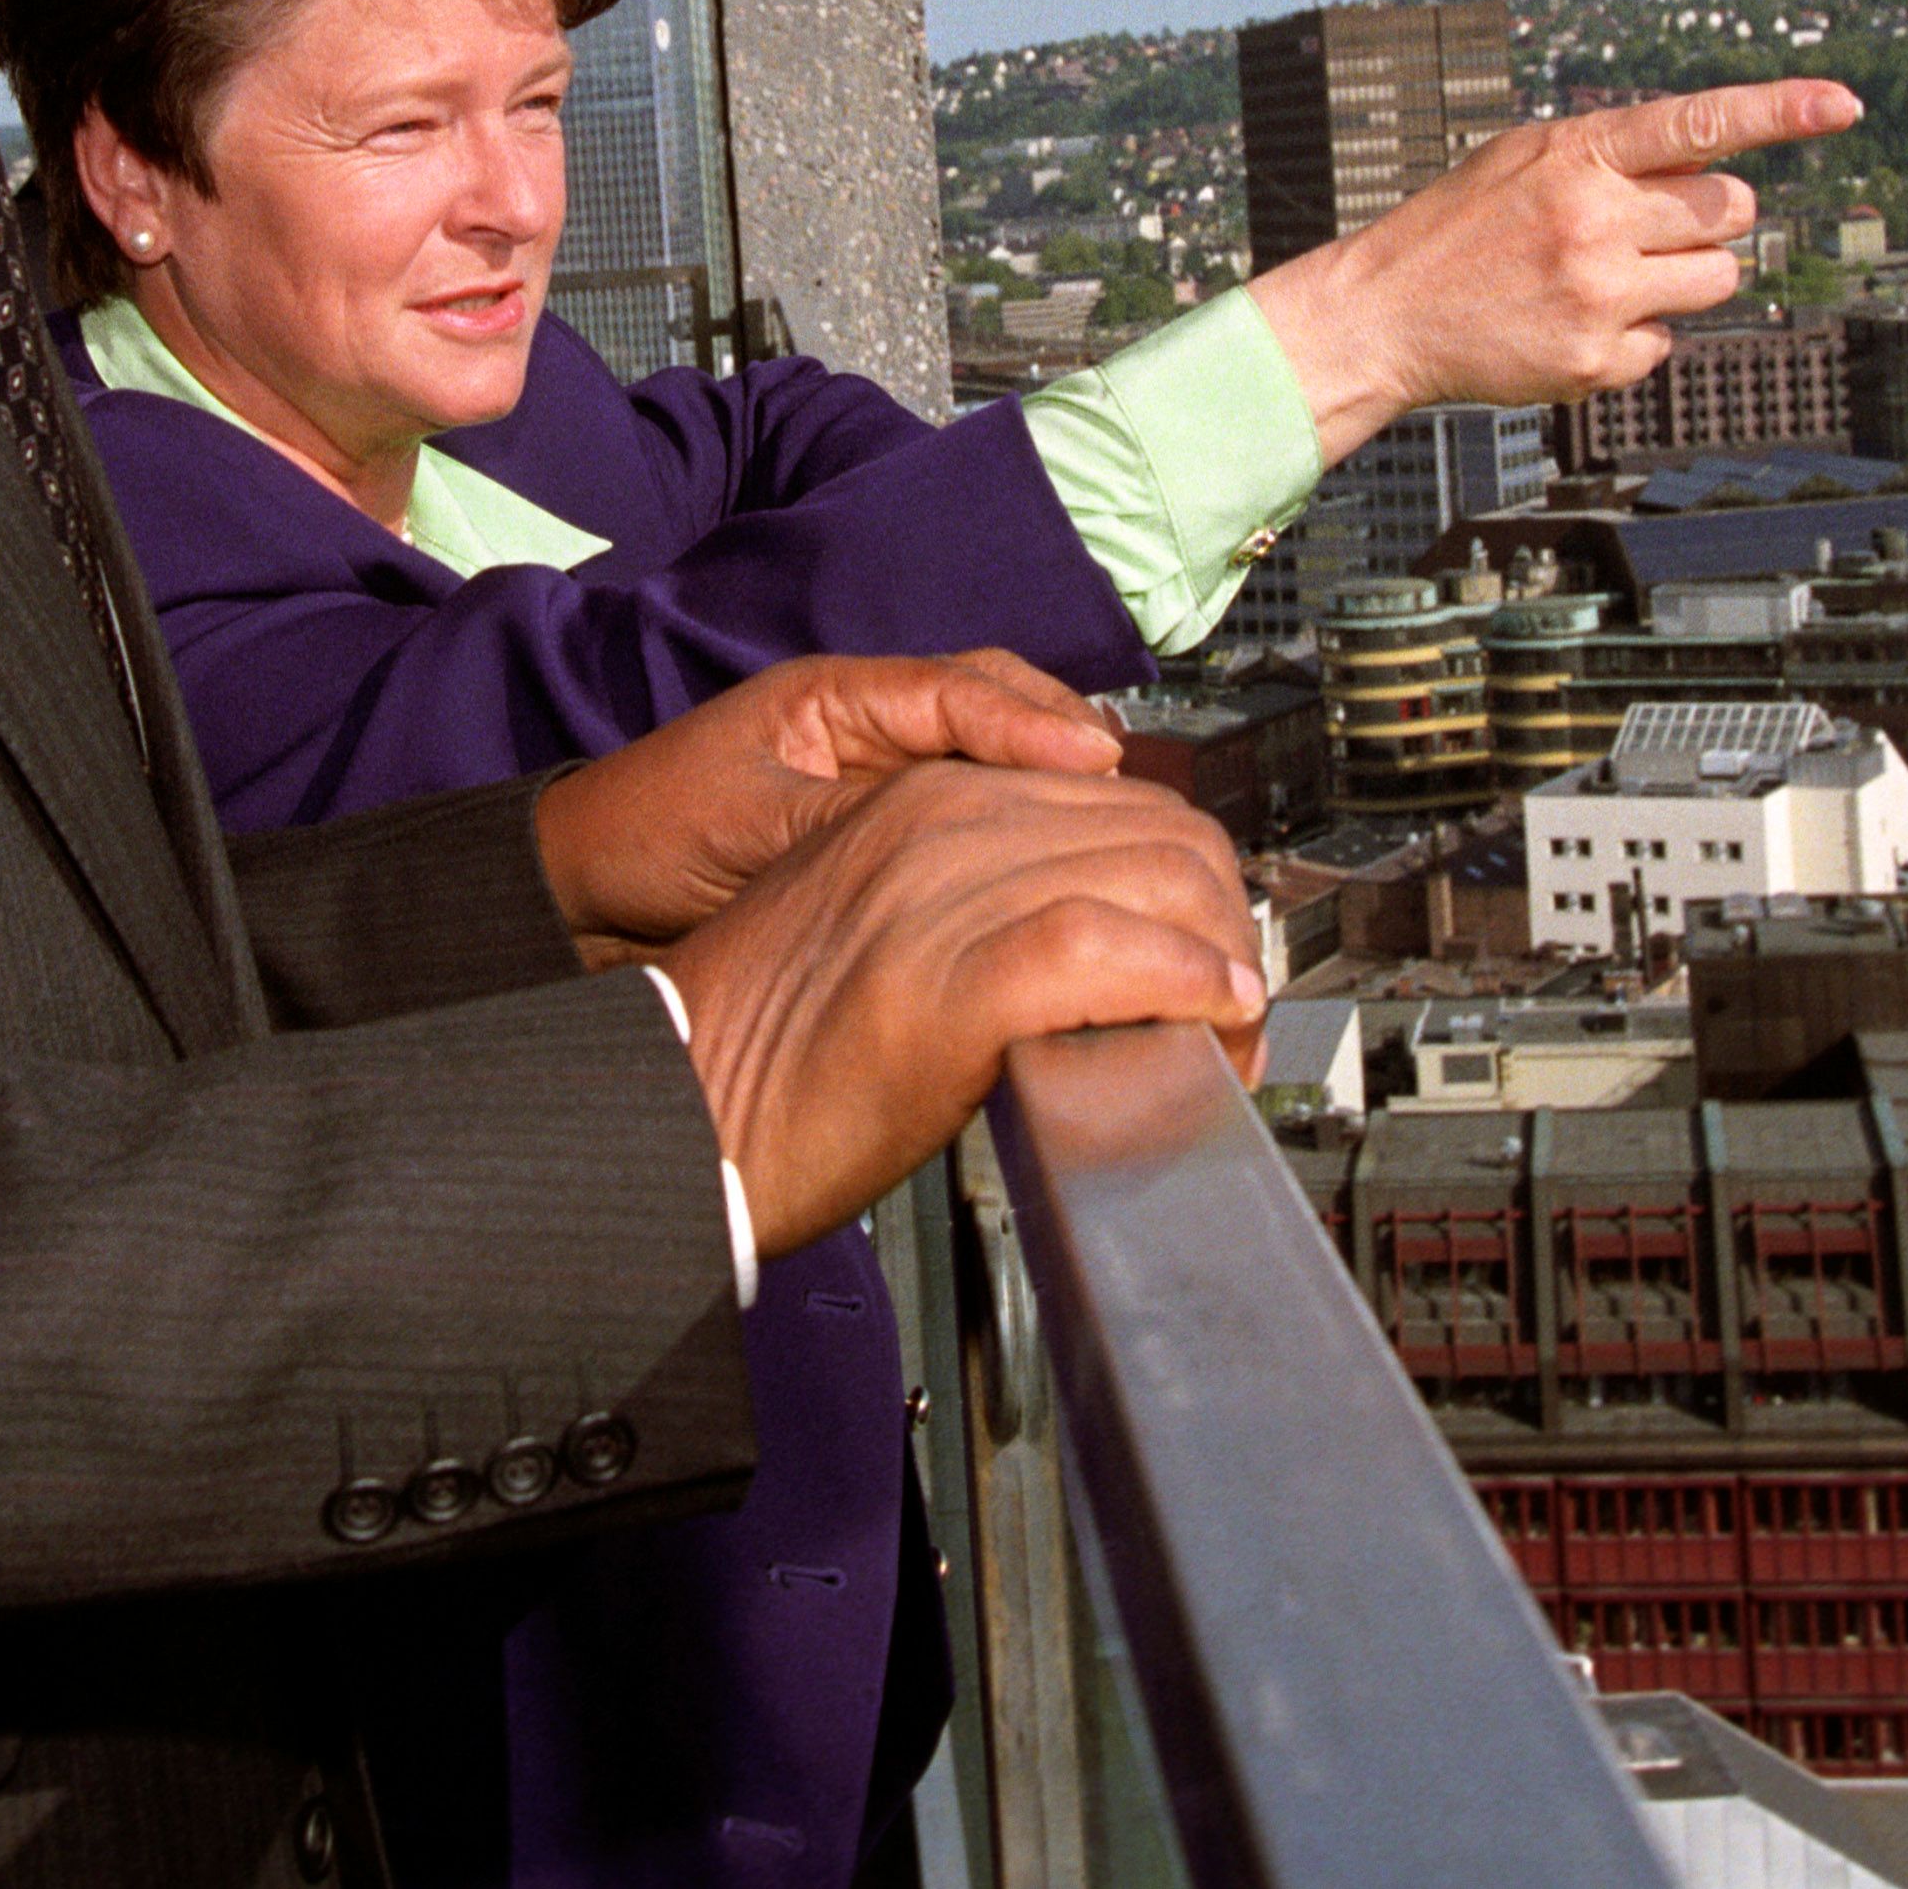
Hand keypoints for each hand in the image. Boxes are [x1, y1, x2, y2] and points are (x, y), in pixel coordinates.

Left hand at [533, 650, 1123, 950]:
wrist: (585, 892)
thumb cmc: (646, 834)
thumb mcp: (748, 823)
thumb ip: (846, 823)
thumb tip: (942, 836)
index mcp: (837, 696)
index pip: (959, 689)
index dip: (1033, 723)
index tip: (1093, 759)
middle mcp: (871, 724)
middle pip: (997, 706)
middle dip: (1065, 738)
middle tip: (1125, 788)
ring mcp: (880, 774)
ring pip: (992, 761)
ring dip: (1051, 786)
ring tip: (1114, 823)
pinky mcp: (881, 830)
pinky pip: (967, 817)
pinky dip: (1016, 831)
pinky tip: (1053, 866)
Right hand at [662, 761, 1266, 1254]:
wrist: (673, 1108)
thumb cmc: (769, 1049)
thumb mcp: (880, 928)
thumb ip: (975, 904)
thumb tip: (1098, 942)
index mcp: (923, 799)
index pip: (1119, 800)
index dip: (1189, 881)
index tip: (1209, 953)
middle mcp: (938, 826)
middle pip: (1158, 832)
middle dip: (1221, 921)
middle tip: (1234, 1011)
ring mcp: (942, 896)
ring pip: (1151, 877)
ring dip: (1221, 964)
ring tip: (1227, 1039)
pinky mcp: (949, 982)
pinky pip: (1110, 949)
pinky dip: (1183, 981)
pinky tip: (1208, 1020)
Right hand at [1243, 78, 1859, 458]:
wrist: (1383, 315)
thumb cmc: (1462, 228)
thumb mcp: (1526, 160)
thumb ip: (1612, 154)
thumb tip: (1712, 163)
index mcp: (1577, 154)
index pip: (1698, 121)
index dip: (1780, 110)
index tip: (1845, 105)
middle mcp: (1594, 220)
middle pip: (1732, 210)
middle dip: (1708, 218)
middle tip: (1647, 228)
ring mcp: (1599, 294)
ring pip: (1719, 278)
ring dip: (1684, 276)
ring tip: (1609, 276)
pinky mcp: (1596, 361)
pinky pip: (1669, 342)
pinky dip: (1635, 335)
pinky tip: (1573, 324)